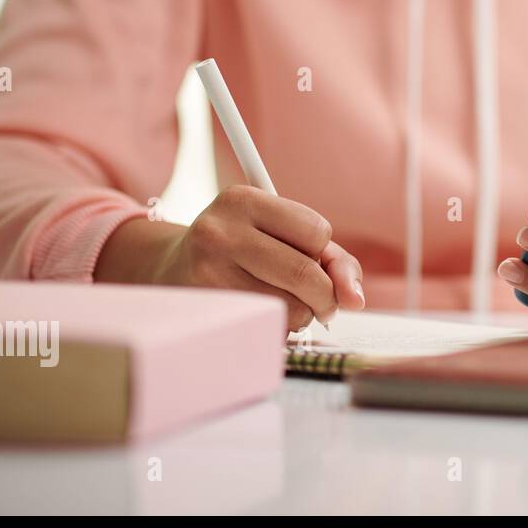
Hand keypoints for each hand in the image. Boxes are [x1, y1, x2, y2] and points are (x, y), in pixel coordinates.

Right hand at [96, 185, 364, 331]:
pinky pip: (268, 328)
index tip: (313, 257)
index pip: (317, 231)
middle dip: (326, 295)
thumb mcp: (282, 233)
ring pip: (290, 307)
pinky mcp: (205, 309)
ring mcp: (206, 272)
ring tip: (284, 302)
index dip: (324, 252)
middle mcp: (220, 231)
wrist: (171, 269)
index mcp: (243, 200)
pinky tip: (263, 314)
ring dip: (303, 314)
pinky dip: (280, 328)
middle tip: (324, 302)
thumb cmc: (243, 250)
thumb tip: (356, 299)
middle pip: (305, 273)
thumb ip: (333, 259)